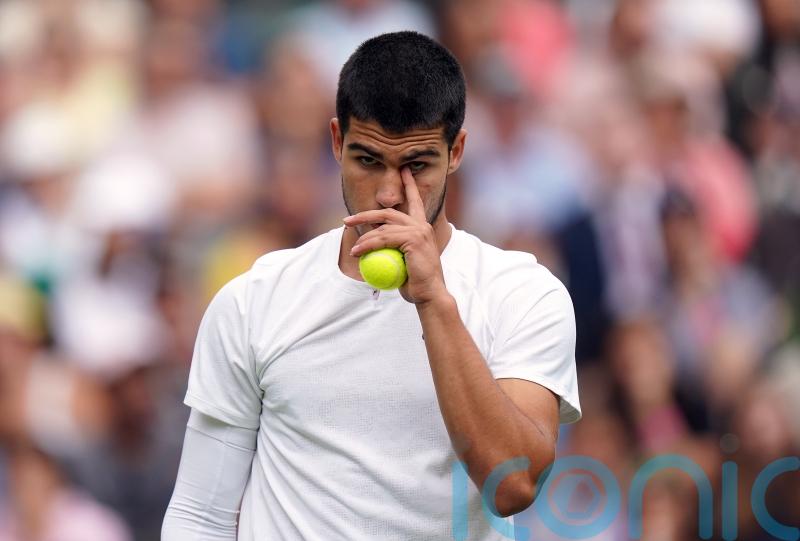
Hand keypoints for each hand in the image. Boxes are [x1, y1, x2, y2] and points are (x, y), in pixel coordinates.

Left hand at [343, 168, 447, 304]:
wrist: (429, 293)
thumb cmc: (415, 283)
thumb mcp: (402, 262)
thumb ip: (393, 249)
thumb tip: (373, 249)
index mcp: (422, 227)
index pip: (415, 201)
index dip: (409, 184)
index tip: (405, 169)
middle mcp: (422, 225)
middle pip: (388, 212)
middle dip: (365, 214)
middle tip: (347, 220)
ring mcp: (419, 231)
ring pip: (382, 227)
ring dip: (363, 237)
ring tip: (353, 249)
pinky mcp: (413, 239)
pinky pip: (383, 238)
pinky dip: (367, 245)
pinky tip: (357, 252)